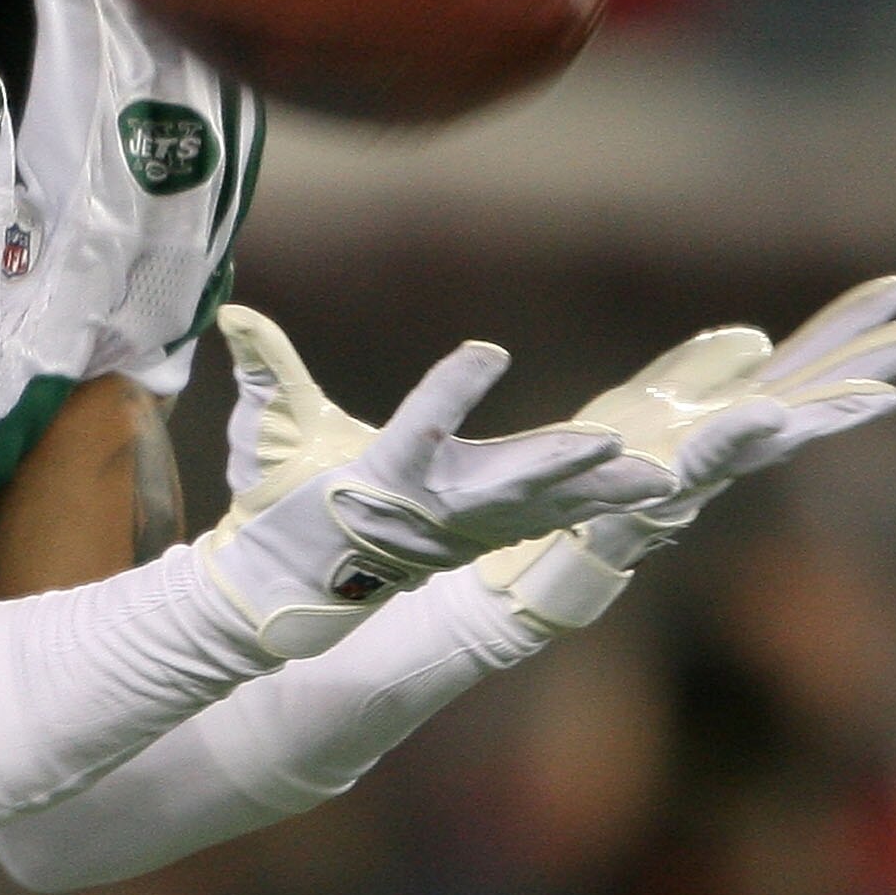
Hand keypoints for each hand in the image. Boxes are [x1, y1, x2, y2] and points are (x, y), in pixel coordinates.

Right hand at [204, 338, 676, 656]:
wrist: (296, 583)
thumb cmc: (282, 503)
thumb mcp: (267, 434)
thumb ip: (264, 368)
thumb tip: (236, 310)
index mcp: (382, 474)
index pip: (420, 425)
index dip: (454, 389)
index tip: (488, 352)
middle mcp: (432, 504)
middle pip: (503, 481)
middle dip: (556, 463)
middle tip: (606, 445)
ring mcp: (465, 525)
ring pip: (544, 503)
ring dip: (601, 488)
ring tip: (659, 474)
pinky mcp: (485, 533)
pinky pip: (551, 514)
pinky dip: (597, 499)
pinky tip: (649, 485)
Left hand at [481, 277, 895, 629]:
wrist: (549, 530)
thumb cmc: (601, 466)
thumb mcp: (652, 399)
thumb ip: (703, 370)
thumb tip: (756, 339)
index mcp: (730, 412)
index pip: (802, 362)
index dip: (847, 326)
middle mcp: (730, 441)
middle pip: (812, 393)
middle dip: (869, 364)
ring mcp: (703, 467)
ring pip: (778, 432)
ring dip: (828, 410)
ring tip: (884, 391)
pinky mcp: (663, 488)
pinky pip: (707, 459)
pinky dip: (740, 437)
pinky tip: (772, 413)